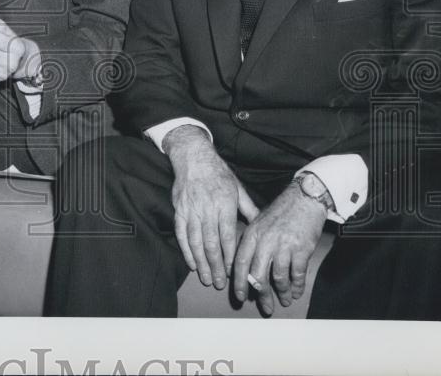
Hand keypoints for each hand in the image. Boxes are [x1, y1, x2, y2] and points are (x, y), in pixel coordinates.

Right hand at [164, 126, 258, 289]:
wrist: (193, 157)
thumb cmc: (218, 173)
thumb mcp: (238, 188)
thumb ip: (249, 208)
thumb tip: (261, 226)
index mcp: (224, 204)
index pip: (227, 236)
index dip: (230, 257)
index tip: (233, 272)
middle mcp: (207, 209)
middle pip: (211, 243)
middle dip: (215, 266)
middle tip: (219, 284)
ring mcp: (191, 210)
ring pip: (195, 241)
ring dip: (201, 262)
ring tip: (206, 279)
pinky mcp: (179, 209)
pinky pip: (181, 233)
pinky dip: (186, 250)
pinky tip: (191, 263)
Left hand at [232, 181, 326, 315]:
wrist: (304, 199)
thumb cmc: (280, 212)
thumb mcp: (258, 221)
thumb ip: (251, 241)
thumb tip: (243, 266)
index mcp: (252, 234)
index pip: (241, 263)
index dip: (239, 283)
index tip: (240, 296)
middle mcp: (265, 241)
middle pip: (258, 275)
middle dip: (261, 295)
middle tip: (265, 307)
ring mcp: (284, 246)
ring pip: (278, 278)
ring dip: (282, 293)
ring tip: (284, 301)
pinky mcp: (301, 250)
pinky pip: (297, 275)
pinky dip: (297, 286)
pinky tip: (297, 292)